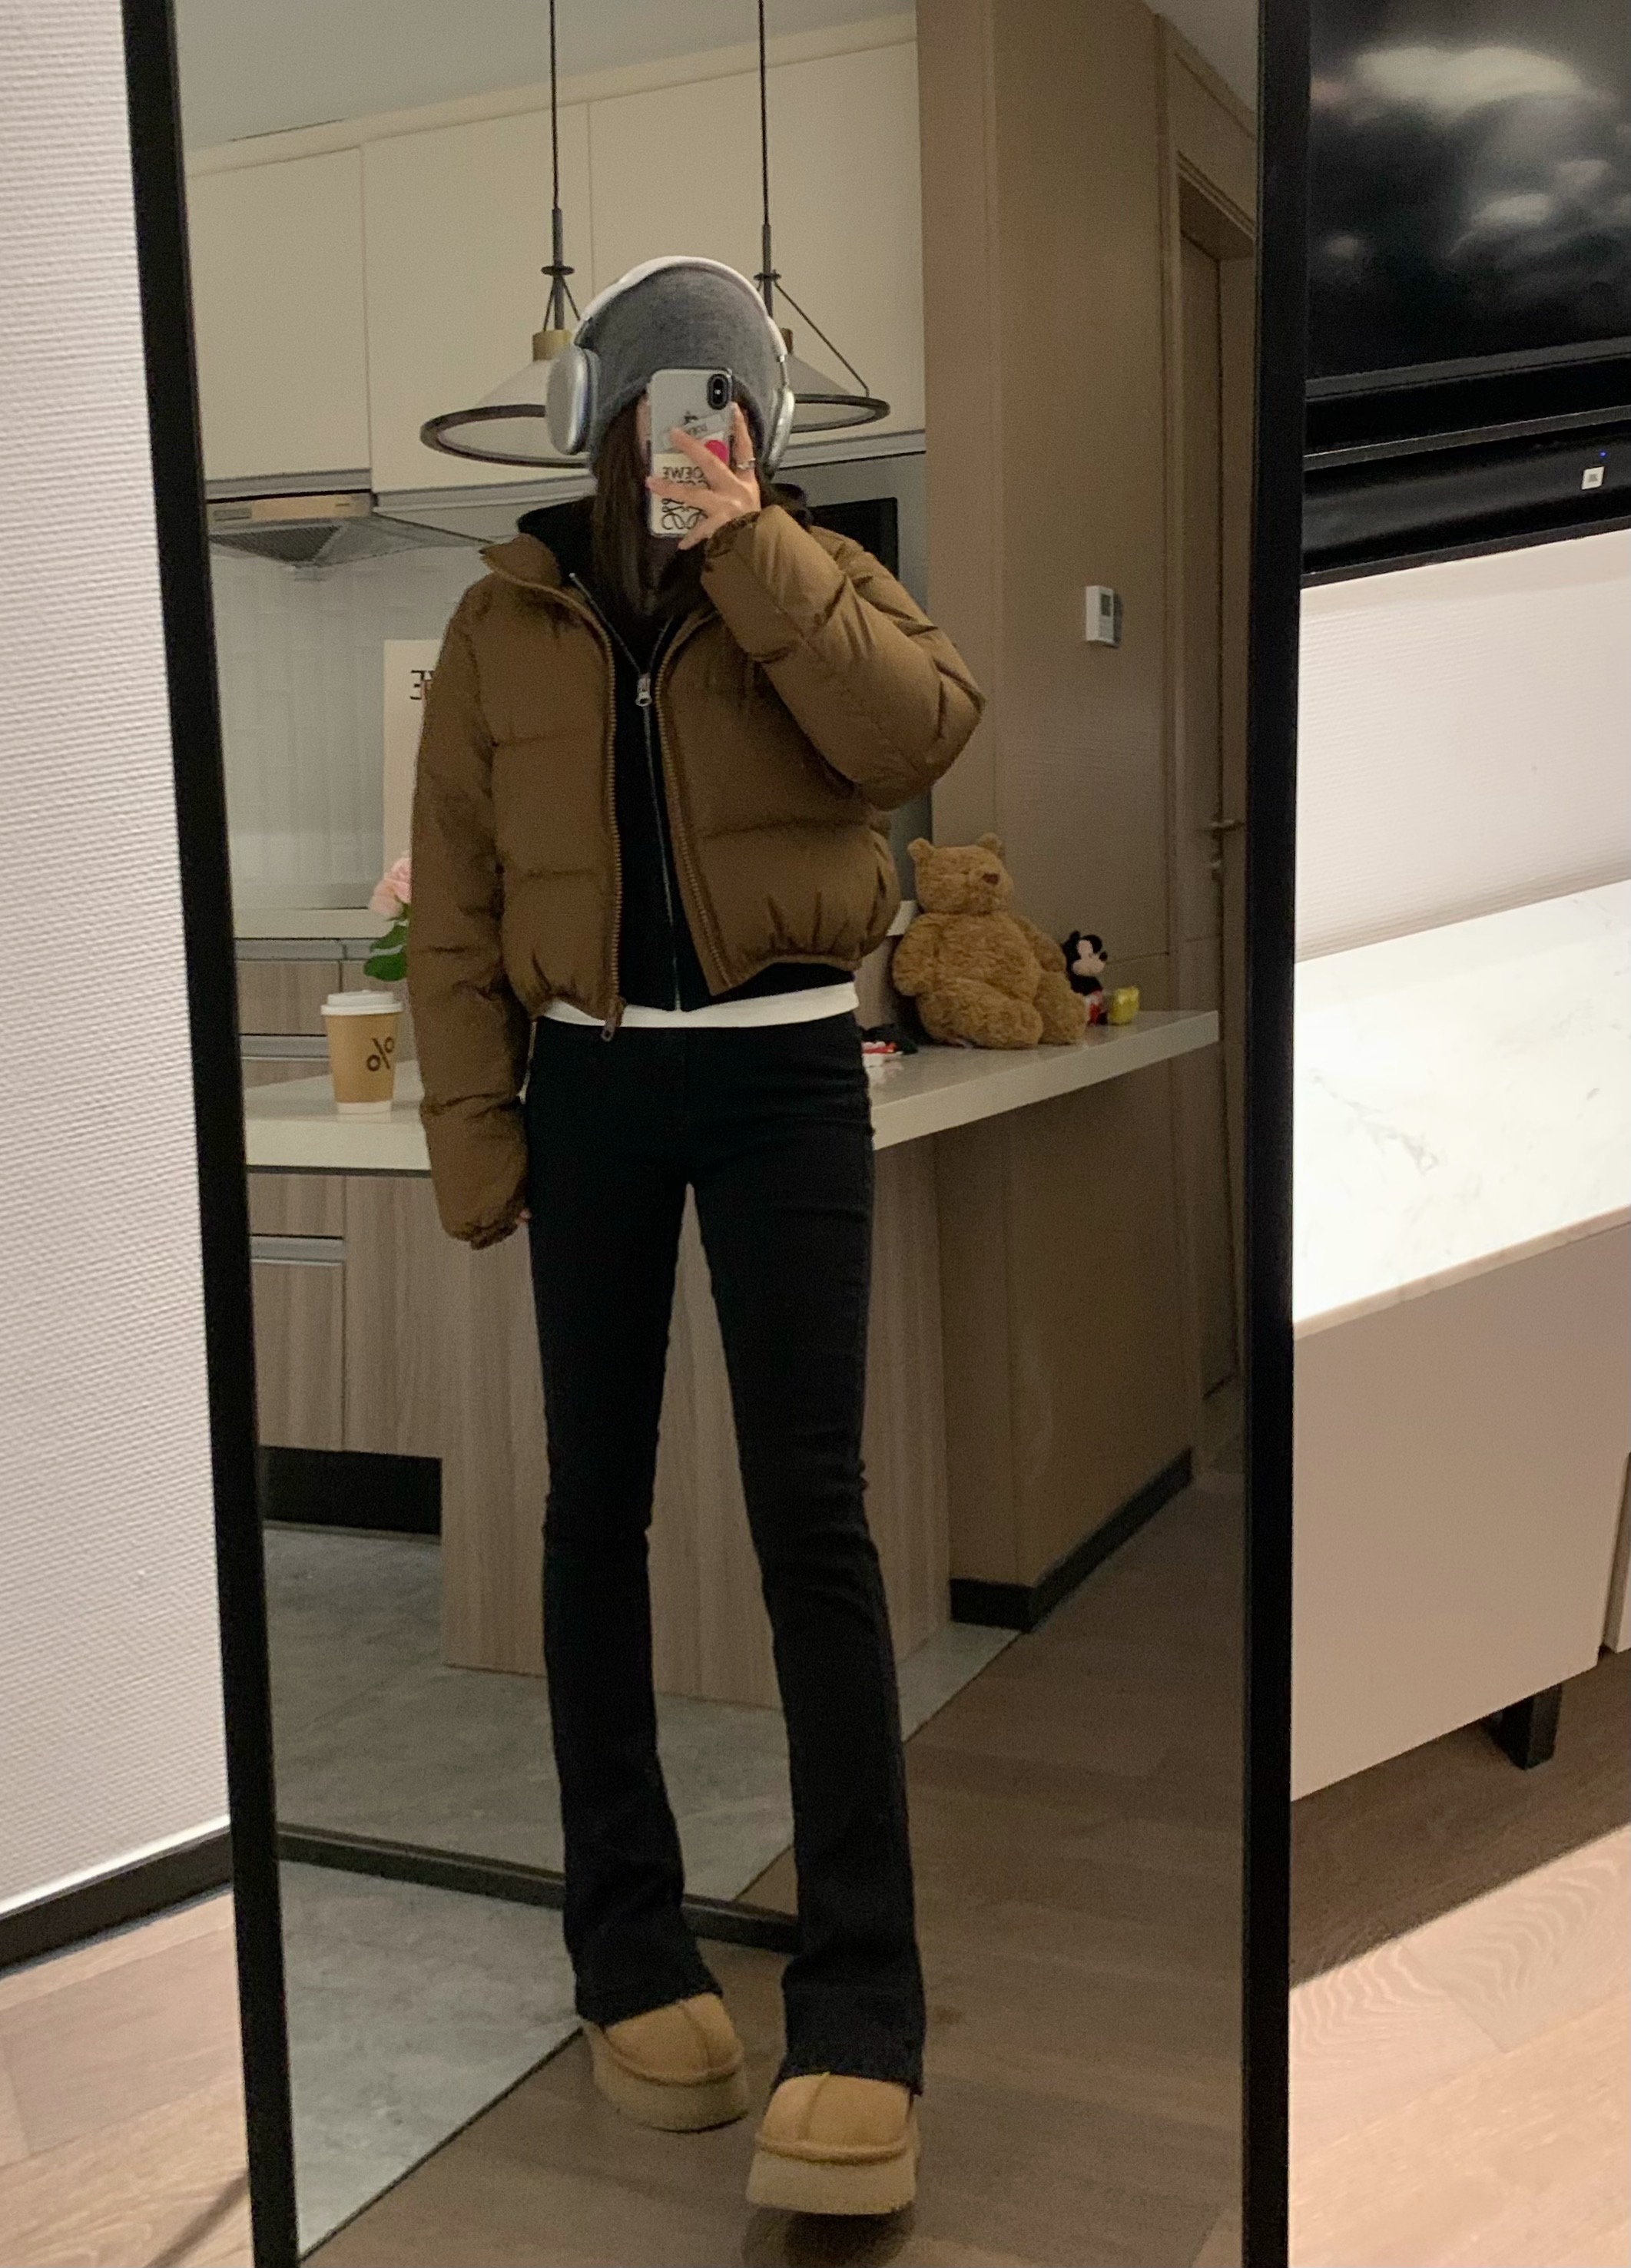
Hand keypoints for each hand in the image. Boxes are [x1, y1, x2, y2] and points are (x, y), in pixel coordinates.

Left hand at [646, 404, 759, 550]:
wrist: (767, 551)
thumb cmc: (761, 528)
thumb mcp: (754, 503)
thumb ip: (737, 488)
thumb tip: (716, 475)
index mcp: (746, 483)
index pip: (745, 449)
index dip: (740, 428)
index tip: (732, 408)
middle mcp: (736, 491)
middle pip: (711, 464)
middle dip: (692, 448)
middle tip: (675, 434)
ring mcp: (727, 509)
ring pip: (695, 495)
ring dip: (672, 489)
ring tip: (651, 483)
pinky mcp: (721, 528)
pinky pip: (701, 531)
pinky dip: (691, 537)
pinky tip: (680, 543)